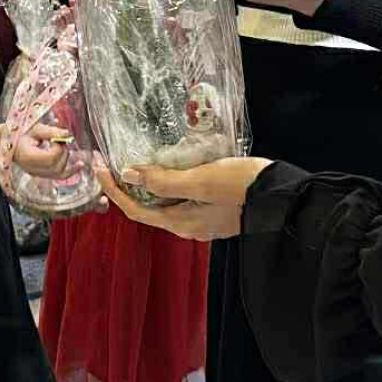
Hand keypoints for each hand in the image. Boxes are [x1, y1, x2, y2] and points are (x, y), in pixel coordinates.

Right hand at [10, 123, 78, 179]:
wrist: (10, 143)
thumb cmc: (21, 133)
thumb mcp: (34, 128)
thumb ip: (50, 132)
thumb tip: (67, 134)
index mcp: (27, 157)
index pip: (50, 158)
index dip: (58, 148)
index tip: (56, 138)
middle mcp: (32, 169)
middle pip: (56, 167)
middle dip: (63, 152)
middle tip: (59, 140)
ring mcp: (37, 174)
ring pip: (59, 173)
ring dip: (65, 158)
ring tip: (61, 146)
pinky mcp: (42, 175)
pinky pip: (59, 176)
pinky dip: (71, 171)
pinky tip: (80, 165)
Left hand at [95, 157, 273, 240]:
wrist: (283, 196)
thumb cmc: (243, 187)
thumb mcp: (201, 180)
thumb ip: (163, 180)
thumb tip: (128, 175)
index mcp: (181, 222)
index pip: (134, 209)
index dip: (113, 189)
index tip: (97, 165)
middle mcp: (187, 225)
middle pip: (146, 206)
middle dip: (126, 184)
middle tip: (112, 157)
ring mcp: (201, 219)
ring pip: (164, 201)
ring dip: (147, 181)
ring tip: (136, 156)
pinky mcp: (213, 208)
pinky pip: (181, 196)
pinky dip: (167, 181)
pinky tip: (169, 163)